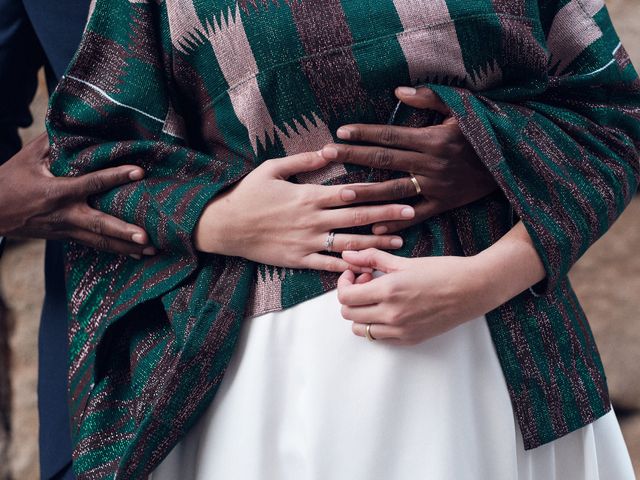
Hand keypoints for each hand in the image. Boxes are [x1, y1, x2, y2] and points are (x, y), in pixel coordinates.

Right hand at [0, 133, 154, 257]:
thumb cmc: (10, 180)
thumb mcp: (30, 157)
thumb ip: (55, 141)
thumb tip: (76, 120)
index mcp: (57, 191)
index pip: (92, 183)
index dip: (116, 176)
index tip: (139, 172)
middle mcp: (65, 214)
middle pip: (99, 224)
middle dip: (124, 232)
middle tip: (147, 237)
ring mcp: (66, 229)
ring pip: (100, 241)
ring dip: (127, 247)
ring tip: (152, 250)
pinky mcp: (67, 237)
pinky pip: (95, 245)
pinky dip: (117, 251)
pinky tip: (137, 255)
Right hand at [194, 151, 415, 272]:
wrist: (225, 226)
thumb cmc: (247, 194)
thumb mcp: (272, 169)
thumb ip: (302, 161)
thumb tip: (328, 150)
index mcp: (309, 196)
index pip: (351, 193)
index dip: (378, 192)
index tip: (399, 189)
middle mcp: (313, 220)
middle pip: (357, 217)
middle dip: (387, 215)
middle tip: (412, 212)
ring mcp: (307, 242)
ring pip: (348, 243)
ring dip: (375, 243)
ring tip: (399, 243)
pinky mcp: (299, 259)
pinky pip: (328, 264)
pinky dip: (348, 265)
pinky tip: (367, 266)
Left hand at [321, 86, 497, 233]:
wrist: (514, 161)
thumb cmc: (486, 131)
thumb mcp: (463, 108)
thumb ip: (430, 99)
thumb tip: (397, 92)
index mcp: (431, 139)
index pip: (389, 135)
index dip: (363, 133)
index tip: (339, 132)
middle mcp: (429, 163)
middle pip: (383, 160)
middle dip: (353, 156)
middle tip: (326, 155)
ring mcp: (435, 186)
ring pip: (394, 190)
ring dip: (366, 192)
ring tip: (341, 194)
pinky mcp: (444, 204)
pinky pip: (416, 215)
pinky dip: (396, 223)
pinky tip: (375, 228)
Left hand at [337, 221, 545, 344]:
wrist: (473, 289)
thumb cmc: (442, 270)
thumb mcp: (403, 261)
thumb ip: (371, 258)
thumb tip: (347, 254)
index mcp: (389, 291)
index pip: (345, 297)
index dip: (344, 283)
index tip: (355, 273)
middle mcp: (392, 314)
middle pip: (348, 313)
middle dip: (350, 296)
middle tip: (365, 282)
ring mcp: (400, 330)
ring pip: (360, 329)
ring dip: (361, 313)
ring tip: (376, 297)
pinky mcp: (410, 339)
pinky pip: (379, 337)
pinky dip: (376, 324)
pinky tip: (388, 309)